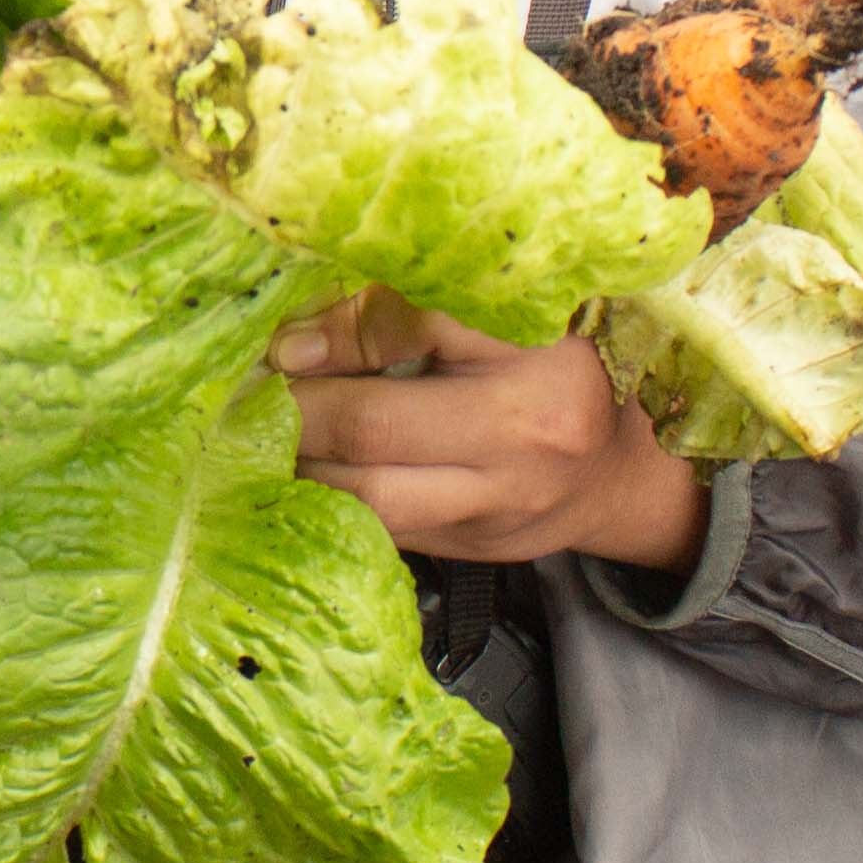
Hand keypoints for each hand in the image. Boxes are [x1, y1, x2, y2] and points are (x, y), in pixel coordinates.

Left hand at [273, 291, 703, 574]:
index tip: (279, 343)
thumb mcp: (509, 317)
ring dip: (297, 467)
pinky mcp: (476, 551)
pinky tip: (294, 476)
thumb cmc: (558, 369)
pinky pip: (383, 531)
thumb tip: (295, 339)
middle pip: (375, 428)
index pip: (411, 330)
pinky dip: (327, 502)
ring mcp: (500, 507)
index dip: (331, 334)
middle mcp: (523, 439)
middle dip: (293, 411)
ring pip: (368, 497)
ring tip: (254, 438)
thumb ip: (411, 311)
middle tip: (241, 394)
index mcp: (535, 355)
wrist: (621, 470)